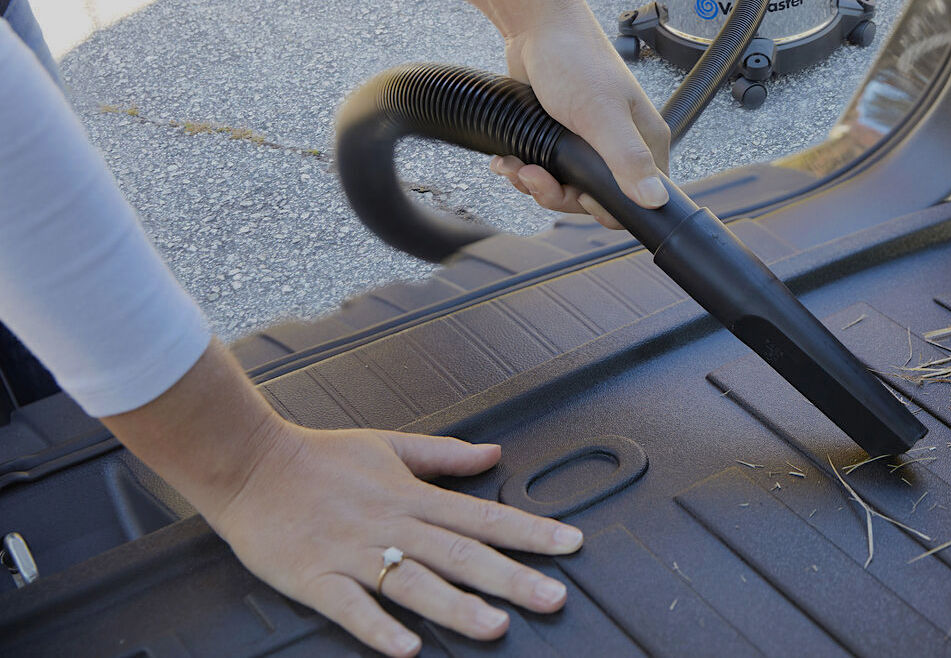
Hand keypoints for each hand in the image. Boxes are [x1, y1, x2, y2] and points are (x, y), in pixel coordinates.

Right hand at [205, 422, 580, 656]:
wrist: (248, 463)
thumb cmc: (319, 456)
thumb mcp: (390, 444)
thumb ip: (444, 455)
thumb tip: (493, 452)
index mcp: (412, 496)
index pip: (483, 516)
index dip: (530, 531)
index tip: (571, 544)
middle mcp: (391, 525)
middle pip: (460, 554)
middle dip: (511, 578)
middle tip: (553, 598)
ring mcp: (354, 553)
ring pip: (414, 583)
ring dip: (457, 607)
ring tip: (496, 628)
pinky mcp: (315, 577)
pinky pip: (351, 607)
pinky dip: (379, 627)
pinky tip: (407, 647)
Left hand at [491, 21, 669, 228]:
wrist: (535, 29)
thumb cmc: (574, 59)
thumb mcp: (600, 113)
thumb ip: (628, 159)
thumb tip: (655, 201)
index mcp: (645, 143)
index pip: (638, 201)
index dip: (604, 207)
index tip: (577, 195)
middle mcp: (622, 145)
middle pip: (595, 199)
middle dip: (558, 194)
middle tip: (535, 176)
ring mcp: (590, 144)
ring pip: (567, 188)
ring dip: (535, 183)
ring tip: (517, 165)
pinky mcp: (563, 139)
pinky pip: (547, 172)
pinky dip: (525, 171)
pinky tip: (510, 160)